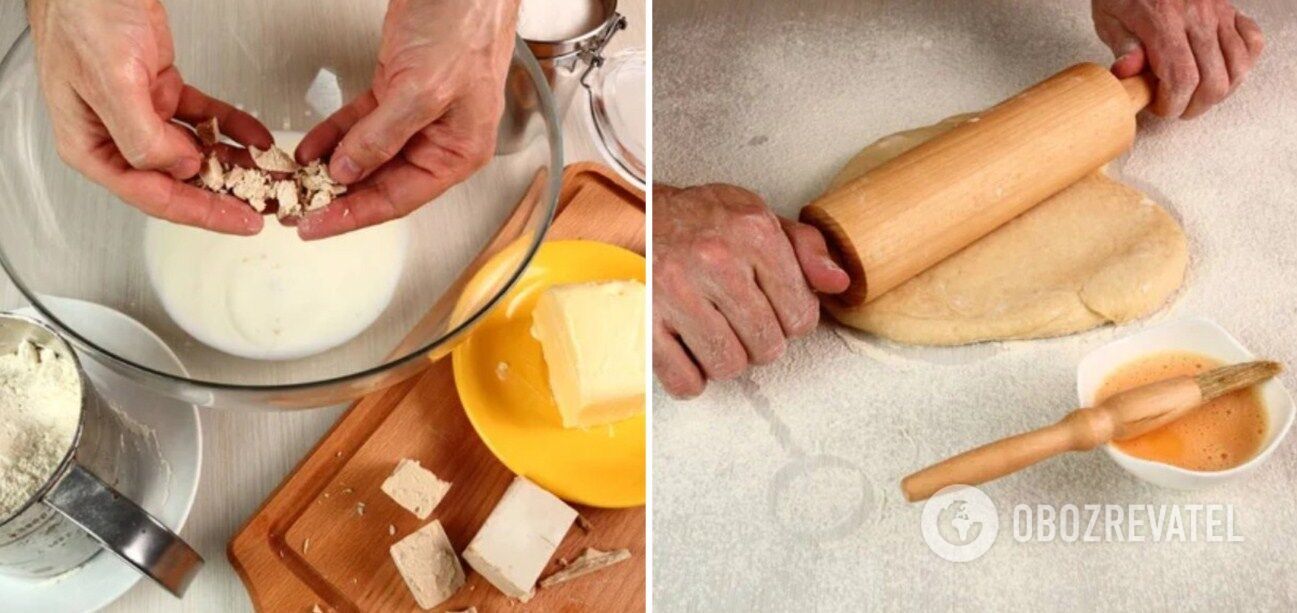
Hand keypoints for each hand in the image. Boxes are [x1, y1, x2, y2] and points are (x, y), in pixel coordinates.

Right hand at [28, 0, 271, 233]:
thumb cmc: (83, 19)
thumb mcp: (111, 83)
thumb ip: (143, 136)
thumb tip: (181, 167)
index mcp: (91, 146)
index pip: (152, 195)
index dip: (202, 213)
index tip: (240, 221)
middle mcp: (116, 135)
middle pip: (179, 181)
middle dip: (226, 194)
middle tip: (266, 205)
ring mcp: (141, 114)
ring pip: (196, 152)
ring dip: (237, 163)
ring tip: (271, 175)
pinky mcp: (162, 91)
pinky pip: (205, 118)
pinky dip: (233, 126)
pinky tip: (257, 137)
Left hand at [294, 0, 518, 239]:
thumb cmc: (462, 27)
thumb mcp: (422, 89)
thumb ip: (383, 136)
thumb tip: (350, 170)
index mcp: (458, 152)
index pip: (399, 198)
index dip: (354, 216)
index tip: (317, 226)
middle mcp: (439, 140)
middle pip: (381, 182)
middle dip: (338, 196)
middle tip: (296, 209)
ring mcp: (417, 116)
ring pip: (366, 155)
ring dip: (330, 168)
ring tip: (295, 183)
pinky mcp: (396, 90)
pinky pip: (359, 124)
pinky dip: (332, 135)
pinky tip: (308, 148)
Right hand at [652, 184, 850, 398]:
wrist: (637, 213)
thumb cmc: (701, 219)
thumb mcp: (758, 215)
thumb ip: (805, 247)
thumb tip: (838, 282)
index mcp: (753, 233)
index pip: (801, 315)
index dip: (792, 320)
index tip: (775, 310)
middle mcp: (715, 260)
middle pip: (767, 345)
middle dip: (760, 342)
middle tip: (741, 321)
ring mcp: (676, 292)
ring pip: (728, 365)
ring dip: (725, 359)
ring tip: (715, 333)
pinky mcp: (646, 319)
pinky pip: (684, 379)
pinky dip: (691, 377)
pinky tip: (690, 353)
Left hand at [1092, 0, 1263, 118]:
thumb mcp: (1110, 18)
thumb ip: (1122, 46)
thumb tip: (1128, 72)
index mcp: (1164, 21)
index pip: (1181, 78)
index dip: (1173, 104)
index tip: (1160, 108)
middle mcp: (1197, 16)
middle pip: (1213, 80)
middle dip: (1194, 106)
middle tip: (1176, 107)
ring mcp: (1219, 13)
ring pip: (1238, 67)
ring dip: (1219, 91)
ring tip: (1196, 95)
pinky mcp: (1231, 11)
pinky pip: (1253, 42)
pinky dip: (1242, 64)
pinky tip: (1220, 70)